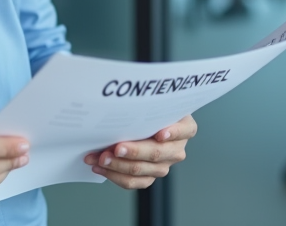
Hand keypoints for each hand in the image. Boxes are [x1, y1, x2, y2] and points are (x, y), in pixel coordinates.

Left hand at [82, 115, 196, 189]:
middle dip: (134, 151)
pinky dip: (114, 175)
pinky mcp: (150, 176)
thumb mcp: (154, 102)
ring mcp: (163, 165)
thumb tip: (124, 105)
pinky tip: (100, 167)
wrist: (145, 123)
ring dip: (117, 165)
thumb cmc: (150, 110)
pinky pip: (133, 182)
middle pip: (156, 153)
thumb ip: (147, 104)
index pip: (184, 130)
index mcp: (184, 128)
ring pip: (141, 169)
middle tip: (116, 148)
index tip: (160, 134)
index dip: (173, 133)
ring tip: (101, 157)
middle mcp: (176, 149)